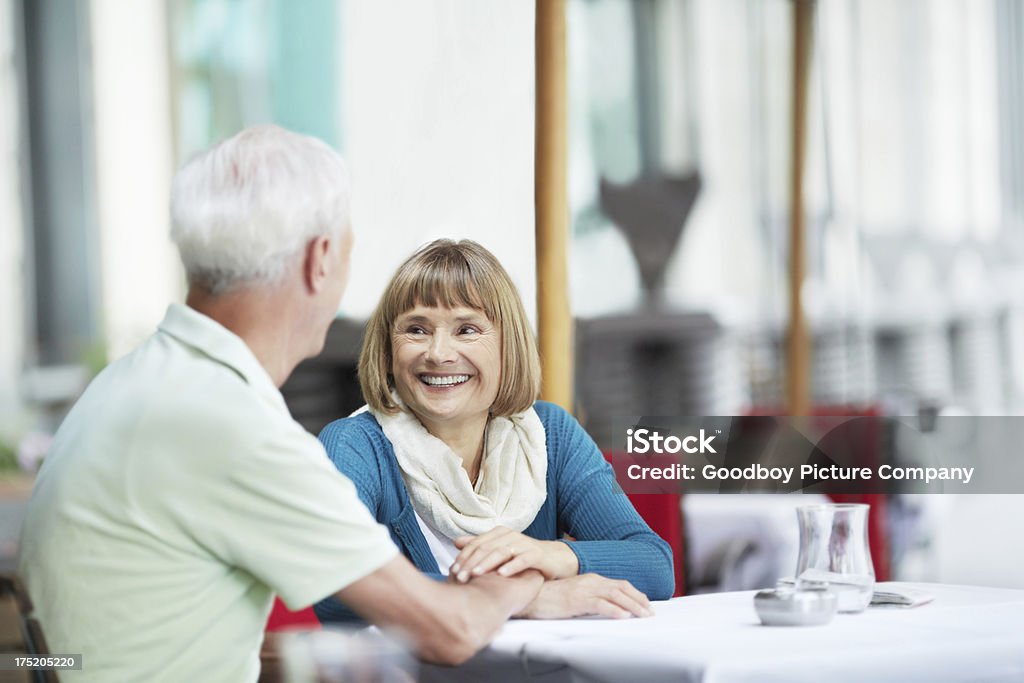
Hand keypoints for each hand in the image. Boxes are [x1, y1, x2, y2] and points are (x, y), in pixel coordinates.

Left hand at [451, 526, 578, 581]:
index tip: (453, 572)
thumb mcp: (500, 551)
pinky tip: (502, 574)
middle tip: (460, 577)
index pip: (476, 544)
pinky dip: (511, 566)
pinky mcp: (536, 554)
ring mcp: (524, 543)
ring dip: (487, 564)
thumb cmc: (522, 557)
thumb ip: (480, 546)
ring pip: (501, 552)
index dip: (463, 557)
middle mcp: (510, 535)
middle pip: (486, 548)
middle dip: (471, 563)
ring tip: (476, 575)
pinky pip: (522, 559)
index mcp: (498, 533)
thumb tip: (456, 542)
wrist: (554, 560)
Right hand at [516, 574, 653, 619]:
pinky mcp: (576, 600)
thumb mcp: (576, 594)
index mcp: (591, 578)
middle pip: (622, 588)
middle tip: (650, 612)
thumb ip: (591, 597)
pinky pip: (599, 604)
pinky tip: (622, 616)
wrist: (531, 594)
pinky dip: (613, 610)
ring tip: (643, 615)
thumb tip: (607, 606)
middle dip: (638, 600)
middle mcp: (591, 581)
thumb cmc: (551, 597)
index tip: (646, 604)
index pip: (620, 584)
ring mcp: (584, 589)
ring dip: (632, 606)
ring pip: (615, 596)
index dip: (635, 594)